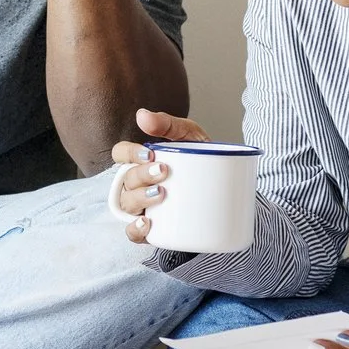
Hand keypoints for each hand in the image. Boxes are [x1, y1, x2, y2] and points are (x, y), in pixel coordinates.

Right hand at [108, 108, 209, 242]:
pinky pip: (134, 233)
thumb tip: (141, 115)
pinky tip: (147, 223)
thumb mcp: (189, 135)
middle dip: (142, 175)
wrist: (228, 188)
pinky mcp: (153, 228)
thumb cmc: (201, 157)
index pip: (121, 154)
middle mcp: (138, 183)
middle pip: (126, 180)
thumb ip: (168, 124)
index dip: (128, 154)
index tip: (149, 154)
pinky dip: (136, 229)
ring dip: (140, 198)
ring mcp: (143, 206)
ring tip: (161, 194)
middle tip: (164, 171)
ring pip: (128, 204)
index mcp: (141, 160)